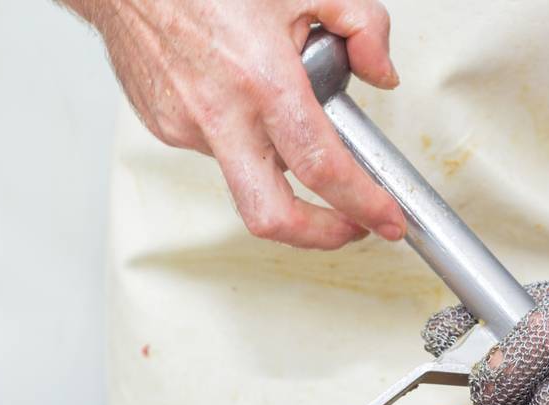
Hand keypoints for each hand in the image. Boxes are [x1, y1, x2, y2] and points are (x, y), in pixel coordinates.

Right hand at [73, 0, 406, 249]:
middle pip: (271, 215)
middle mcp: (219, 111)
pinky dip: (240, 134)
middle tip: (348, 228)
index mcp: (260, 79)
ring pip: (245, 173)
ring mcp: (185, 124)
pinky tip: (239, 96)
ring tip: (284, 112)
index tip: (384, 218)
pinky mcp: (164, 126)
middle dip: (318, 236)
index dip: (362, 203)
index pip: (321, 166)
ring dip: (277, 162)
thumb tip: (380, 70)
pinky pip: (216, 147)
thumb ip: (359, 24)